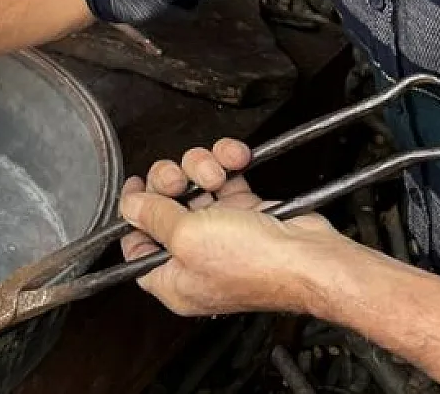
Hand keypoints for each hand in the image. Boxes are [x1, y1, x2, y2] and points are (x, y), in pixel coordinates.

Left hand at [118, 137, 347, 317]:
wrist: (310, 258)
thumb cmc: (255, 264)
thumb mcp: (186, 238)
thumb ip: (152, 217)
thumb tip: (129, 206)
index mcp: (174, 279)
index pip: (136, 247)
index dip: (134, 215)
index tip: (136, 188)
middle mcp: (196, 258)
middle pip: (164, 208)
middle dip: (168, 182)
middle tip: (178, 180)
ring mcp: (222, 234)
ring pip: (195, 186)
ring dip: (201, 168)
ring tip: (216, 176)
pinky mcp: (247, 213)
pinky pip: (227, 178)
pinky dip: (229, 163)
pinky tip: (237, 159)